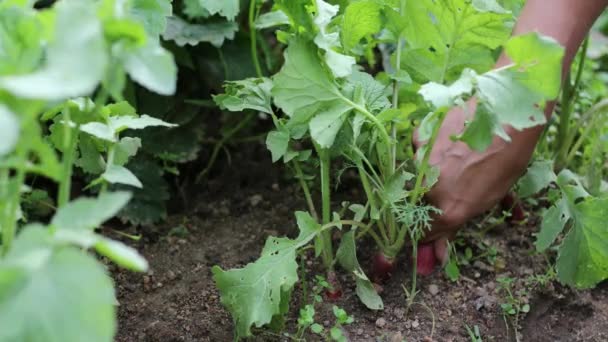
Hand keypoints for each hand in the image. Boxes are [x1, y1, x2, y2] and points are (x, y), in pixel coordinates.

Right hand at [413, 100, 543, 265]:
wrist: (507, 117)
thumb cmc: (508, 159)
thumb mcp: (490, 198)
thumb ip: (457, 223)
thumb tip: (439, 253)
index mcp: (450, 211)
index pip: (424, 234)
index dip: (429, 234)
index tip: (434, 231)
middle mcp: (431, 190)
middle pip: (420, 205)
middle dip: (433, 199)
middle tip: (454, 185)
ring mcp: (422, 164)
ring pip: (418, 175)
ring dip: (433, 171)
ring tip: (459, 157)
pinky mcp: (420, 139)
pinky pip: (420, 148)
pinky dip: (430, 147)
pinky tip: (451, 139)